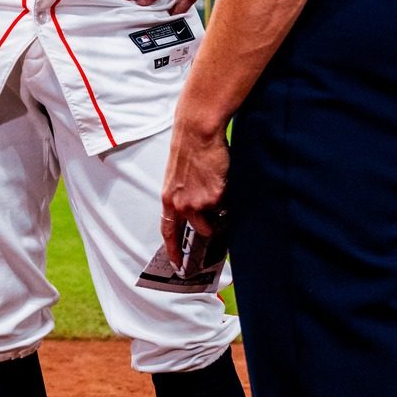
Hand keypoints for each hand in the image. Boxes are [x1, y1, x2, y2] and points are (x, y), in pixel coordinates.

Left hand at [161, 110, 229, 263]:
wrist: (197, 132)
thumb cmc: (189, 150)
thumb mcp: (179, 178)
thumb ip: (184, 197)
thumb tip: (198, 213)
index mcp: (169, 199)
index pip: (169, 232)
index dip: (173, 250)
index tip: (177, 265)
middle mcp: (182, 205)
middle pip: (200, 229)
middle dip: (210, 224)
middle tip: (214, 208)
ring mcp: (199, 202)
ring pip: (216, 217)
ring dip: (220, 207)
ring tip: (216, 184)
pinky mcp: (216, 196)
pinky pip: (227, 203)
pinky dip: (228, 193)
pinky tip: (221, 176)